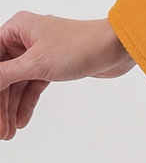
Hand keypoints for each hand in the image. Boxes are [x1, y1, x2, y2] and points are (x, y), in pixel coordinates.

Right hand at [0, 13, 135, 139]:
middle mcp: (25, 38)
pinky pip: (32, 86)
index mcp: (17, 28)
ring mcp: (38, 53)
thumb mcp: (36, 63)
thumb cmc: (79, 46)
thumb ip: (4, 75)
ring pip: (17, 84)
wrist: (117, 47)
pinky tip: (21, 122)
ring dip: (11, 108)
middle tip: (0, 130)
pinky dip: (26, 104)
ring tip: (9, 133)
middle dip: (1, 104)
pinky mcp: (52, 65)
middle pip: (3, 75)